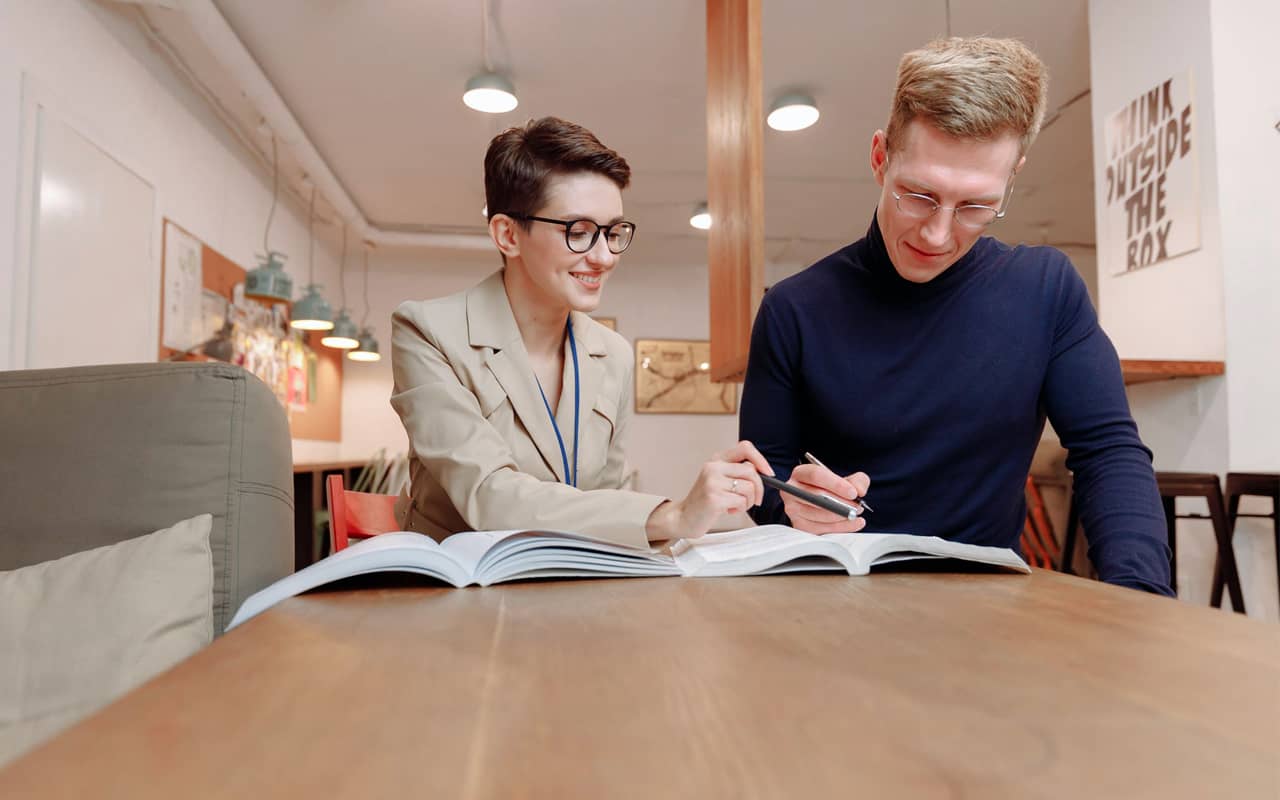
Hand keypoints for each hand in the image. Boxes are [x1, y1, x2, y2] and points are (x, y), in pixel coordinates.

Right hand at [646, 440, 773, 541]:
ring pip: (749, 488)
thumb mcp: (719, 479)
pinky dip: (739, 509)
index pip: (745, 447)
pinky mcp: (714, 498)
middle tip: (755, 499)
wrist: (684, 517)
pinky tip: (728, 510)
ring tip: (736, 505)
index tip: (768, 473)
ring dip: (748, 502)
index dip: (760, 459)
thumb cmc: (705, 500)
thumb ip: (737, 472)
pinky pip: (741, 502)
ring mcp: (712, 482)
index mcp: (716, 460)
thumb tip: (763, 472)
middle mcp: (713, 467)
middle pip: (751, 471)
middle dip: (759, 489)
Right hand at [782, 463, 869, 534]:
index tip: (853, 493)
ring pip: (819, 515)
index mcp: (801, 474)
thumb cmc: (830, 491)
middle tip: (857, 506)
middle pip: (816, 496)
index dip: (836, 484)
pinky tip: (853, 523)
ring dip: (841, 516)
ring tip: (855, 514)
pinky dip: (841, 528)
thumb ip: (857, 481)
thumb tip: (859, 490)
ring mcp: (793, 510)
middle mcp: (792, 491)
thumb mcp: (845, 480)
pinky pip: (821, 529)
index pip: (815, 475)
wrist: (820, 505)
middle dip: (841, 503)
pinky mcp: (799, 525)